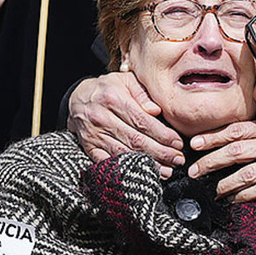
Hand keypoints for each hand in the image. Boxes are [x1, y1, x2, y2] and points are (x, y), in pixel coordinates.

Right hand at [67, 72, 184, 173]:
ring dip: (147, 164)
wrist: (78, 98)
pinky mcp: (89, 147)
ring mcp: (94, 134)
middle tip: (178, 159)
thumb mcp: (125, 80)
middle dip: (160, 152)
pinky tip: (141, 173)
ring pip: (124, 154)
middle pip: (135, 140)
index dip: (162, 134)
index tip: (178, 143)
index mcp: (113, 98)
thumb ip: (143, 93)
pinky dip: (125, 170)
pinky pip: (108, 162)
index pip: (142, 121)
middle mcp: (102, 117)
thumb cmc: (108, 88)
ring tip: (166, 170)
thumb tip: (156, 110)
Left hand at [189, 117, 255, 201]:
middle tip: (194, 171)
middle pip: (234, 152)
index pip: (236, 130)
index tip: (194, 144)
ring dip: (224, 183)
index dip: (213, 137)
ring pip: (244, 174)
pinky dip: (244, 196)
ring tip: (213, 190)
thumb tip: (234, 135)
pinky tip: (234, 199)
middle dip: (210, 162)